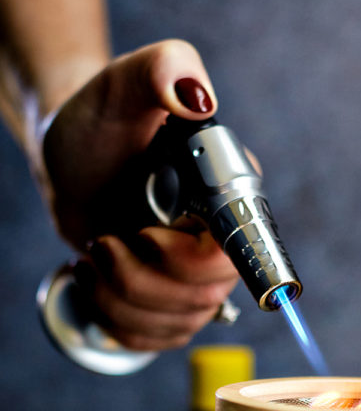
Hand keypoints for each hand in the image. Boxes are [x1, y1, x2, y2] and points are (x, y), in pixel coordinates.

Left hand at [42, 39, 239, 350]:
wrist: (73, 158)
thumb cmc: (99, 118)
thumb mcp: (122, 85)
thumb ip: (165, 70)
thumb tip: (199, 98)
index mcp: (230, 195)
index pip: (237, 254)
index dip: (190, 260)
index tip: (145, 237)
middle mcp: (223, 243)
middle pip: (204, 296)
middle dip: (142, 278)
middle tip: (106, 241)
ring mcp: (199, 281)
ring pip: (180, 323)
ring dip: (121, 297)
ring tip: (97, 254)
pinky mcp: (173, 307)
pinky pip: (160, 340)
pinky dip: (119, 322)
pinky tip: (101, 284)